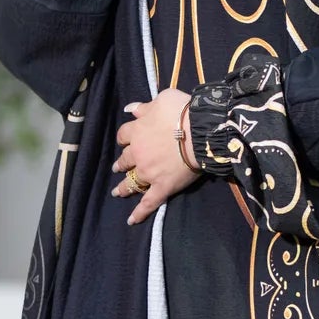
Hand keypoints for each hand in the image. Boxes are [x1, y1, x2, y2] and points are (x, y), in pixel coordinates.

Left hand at [112, 90, 198, 223]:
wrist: (200, 131)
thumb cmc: (182, 111)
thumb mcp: (162, 99)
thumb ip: (145, 106)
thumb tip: (131, 109)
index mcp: (136, 131)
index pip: (124, 135)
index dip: (125, 137)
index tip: (126, 139)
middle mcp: (138, 153)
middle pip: (124, 159)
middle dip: (121, 163)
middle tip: (118, 167)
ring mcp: (149, 172)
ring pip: (131, 182)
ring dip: (123, 187)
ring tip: (118, 192)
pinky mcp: (162, 187)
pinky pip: (149, 202)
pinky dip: (140, 212)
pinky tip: (132, 220)